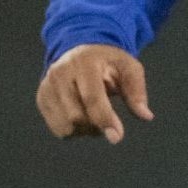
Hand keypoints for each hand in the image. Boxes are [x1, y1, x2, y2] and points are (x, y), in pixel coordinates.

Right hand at [37, 43, 152, 142]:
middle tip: (110, 120)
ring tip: (96, 115)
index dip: (104, 119)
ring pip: (65, 126)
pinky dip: (74, 130)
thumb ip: (137, 91)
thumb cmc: (108, 61)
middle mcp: (60, 74)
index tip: (116, 137)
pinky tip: (83, 116)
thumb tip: (146, 116)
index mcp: (83, 63)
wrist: (79, 49)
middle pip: (76, 116)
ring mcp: (47, 87)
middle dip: (97, 126)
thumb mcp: (129, 67)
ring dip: (85, 130)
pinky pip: (57, 128)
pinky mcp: (41, 98)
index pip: (91, 97)